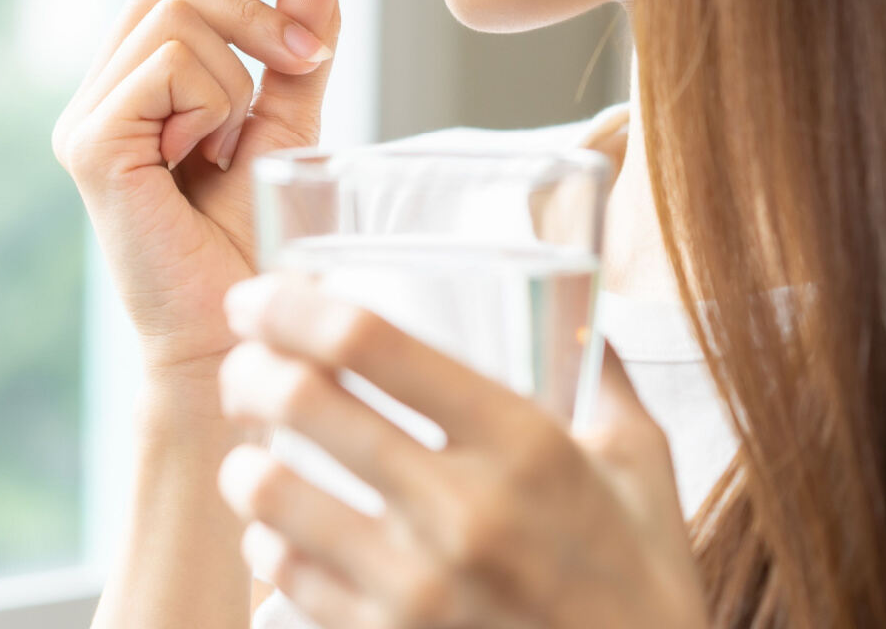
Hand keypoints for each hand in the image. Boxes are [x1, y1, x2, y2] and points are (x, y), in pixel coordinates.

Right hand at [52, 0, 345, 377]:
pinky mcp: (90, 144)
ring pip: (175, 17)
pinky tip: (203, 160)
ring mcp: (86, 118)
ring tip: (228, 149)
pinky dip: (211, 103)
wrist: (234, 333)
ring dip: (236, 76)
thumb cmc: (253, 243)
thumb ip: (298, 43)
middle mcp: (101, 95)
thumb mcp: (288, 124)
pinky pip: (166, 66)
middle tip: (312, 55)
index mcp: (139, 89)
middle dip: (255, 6)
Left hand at [214, 273, 708, 628]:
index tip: (259, 296)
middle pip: (301, 402)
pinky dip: (269, 540)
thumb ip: (602, 373)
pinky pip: (286, 575)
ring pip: (270, 493)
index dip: (291, 305)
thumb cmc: (641, 577)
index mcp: (522, 440)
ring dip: (245, 461)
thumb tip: (576, 306)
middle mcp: (461, 510)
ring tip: (253, 452)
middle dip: (248, 369)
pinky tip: (281, 526)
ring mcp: (417, 588)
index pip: (370, 342)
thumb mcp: (641, 461)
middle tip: (244, 365)